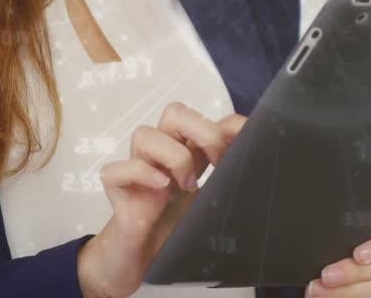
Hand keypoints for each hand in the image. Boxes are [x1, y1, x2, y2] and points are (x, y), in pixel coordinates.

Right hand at [76, 103, 247, 297]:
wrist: (145, 257)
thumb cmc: (177, 224)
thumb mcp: (211, 198)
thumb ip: (227, 177)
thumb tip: (254, 160)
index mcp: (187, 149)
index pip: (206, 119)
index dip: (229, 124)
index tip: (248, 143)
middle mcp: (161, 151)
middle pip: (174, 112)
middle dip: (202, 131)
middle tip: (216, 163)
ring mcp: (137, 165)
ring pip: (144, 134)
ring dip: (173, 156)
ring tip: (187, 186)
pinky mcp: (115, 186)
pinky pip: (118, 168)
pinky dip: (141, 173)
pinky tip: (161, 187)